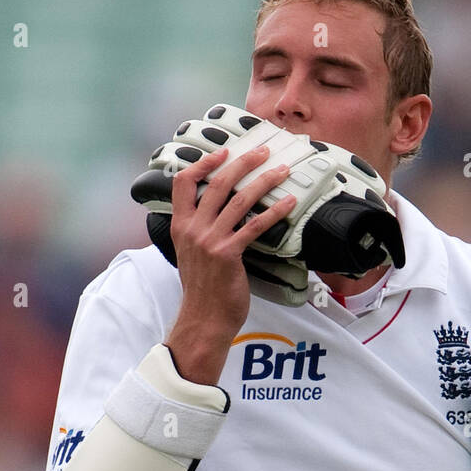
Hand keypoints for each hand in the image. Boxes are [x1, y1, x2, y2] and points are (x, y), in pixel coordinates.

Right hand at [169, 145, 297, 340]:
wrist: (204, 319)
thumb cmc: (202, 290)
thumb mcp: (190, 255)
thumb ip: (197, 232)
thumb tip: (212, 215)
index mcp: (180, 226)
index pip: (183, 182)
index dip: (202, 163)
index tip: (222, 152)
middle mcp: (193, 229)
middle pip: (217, 183)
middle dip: (242, 162)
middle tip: (261, 151)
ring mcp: (210, 240)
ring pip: (239, 199)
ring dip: (264, 180)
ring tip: (281, 170)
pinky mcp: (229, 253)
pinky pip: (255, 225)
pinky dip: (275, 211)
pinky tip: (289, 203)